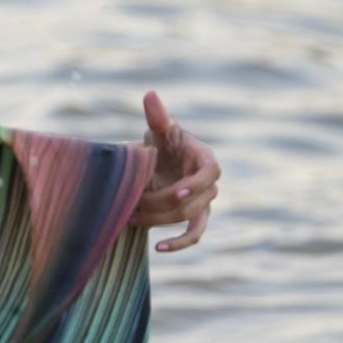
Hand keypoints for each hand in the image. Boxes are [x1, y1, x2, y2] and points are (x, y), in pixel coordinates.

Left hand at [132, 90, 219, 252]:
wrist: (162, 161)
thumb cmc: (164, 143)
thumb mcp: (160, 130)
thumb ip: (157, 116)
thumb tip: (150, 94)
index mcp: (206, 159)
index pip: (210, 174)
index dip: (195, 185)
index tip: (177, 192)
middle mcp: (209, 183)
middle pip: (193, 200)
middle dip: (162, 204)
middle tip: (133, 205)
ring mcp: (204, 202)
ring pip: (188, 218)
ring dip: (160, 220)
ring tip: (132, 218)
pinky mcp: (195, 217)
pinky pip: (194, 234)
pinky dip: (180, 243)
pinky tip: (158, 248)